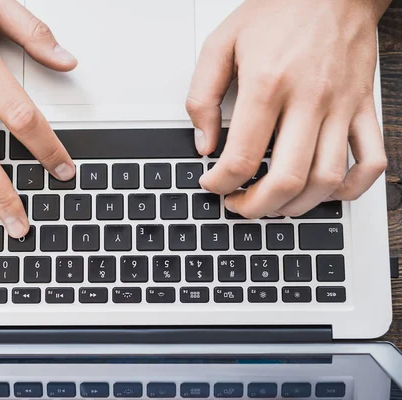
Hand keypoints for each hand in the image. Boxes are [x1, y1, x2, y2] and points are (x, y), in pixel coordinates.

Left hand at [187, 0, 390, 217]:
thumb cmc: (278, 11)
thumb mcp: (221, 44)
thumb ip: (203, 96)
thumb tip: (204, 143)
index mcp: (267, 84)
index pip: (242, 157)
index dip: (221, 183)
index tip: (212, 184)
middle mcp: (308, 99)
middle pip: (288, 178)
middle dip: (257, 206)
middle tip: (240, 206)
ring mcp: (341, 106)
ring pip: (327, 178)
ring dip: (298, 206)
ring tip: (274, 205)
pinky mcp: (363, 107)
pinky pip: (371, 159)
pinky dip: (352, 188)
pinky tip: (327, 192)